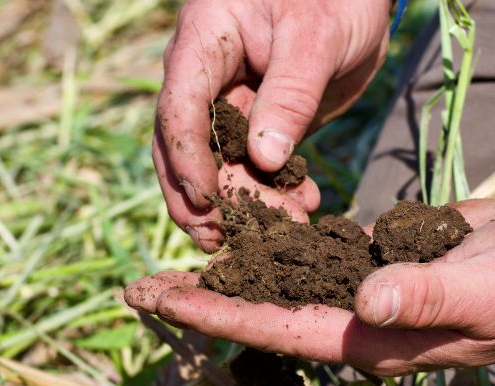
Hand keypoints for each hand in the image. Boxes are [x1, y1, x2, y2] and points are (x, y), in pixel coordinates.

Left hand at [124, 198, 494, 375]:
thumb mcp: (485, 290)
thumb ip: (425, 299)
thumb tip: (366, 303)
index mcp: (373, 340)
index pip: (277, 327)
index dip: (215, 312)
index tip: (163, 299)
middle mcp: (356, 321)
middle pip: (262, 309)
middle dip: (201, 297)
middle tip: (140, 285)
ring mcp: (362, 292)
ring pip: (280, 283)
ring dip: (229, 271)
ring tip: (177, 257)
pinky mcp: (374, 260)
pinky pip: (312, 255)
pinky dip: (274, 246)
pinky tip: (241, 235)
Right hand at [154, 0, 389, 251]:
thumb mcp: (316, 37)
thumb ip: (290, 95)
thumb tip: (265, 161)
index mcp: (201, 44)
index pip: (178, 108)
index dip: (185, 158)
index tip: (205, 200)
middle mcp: (203, 80)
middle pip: (182, 149)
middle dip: (204, 198)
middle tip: (229, 239)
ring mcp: (228, 105)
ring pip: (218, 166)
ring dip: (246, 203)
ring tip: (290, 224)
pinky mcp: (256, 125)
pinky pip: (252, 168)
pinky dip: (273, 192)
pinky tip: (304, 205)